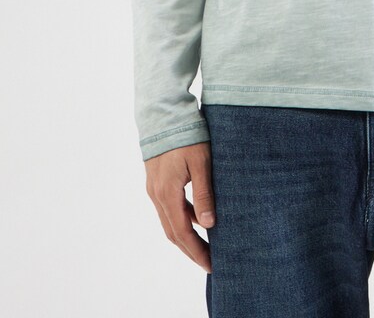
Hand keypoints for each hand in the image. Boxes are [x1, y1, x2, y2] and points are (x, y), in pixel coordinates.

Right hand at [144, 141, 215, 271]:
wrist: (164, 114)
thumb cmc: (187, 135)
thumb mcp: (201, 163)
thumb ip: (203, 194)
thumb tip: (208, 225)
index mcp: (167, 193)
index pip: (182, 233)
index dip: (196, 251)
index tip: (211, 265)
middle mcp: (157, 195)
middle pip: (173, 233)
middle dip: (191, 250)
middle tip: (209, 263)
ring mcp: (154, 189)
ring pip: (169, 221)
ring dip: (185, 236)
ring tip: (205, 246)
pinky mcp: (157, 181)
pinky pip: (169, 208)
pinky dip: (182, 219)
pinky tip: (197, 218)